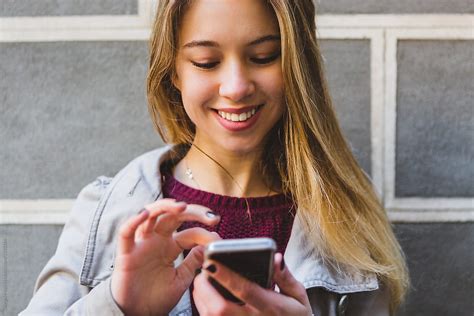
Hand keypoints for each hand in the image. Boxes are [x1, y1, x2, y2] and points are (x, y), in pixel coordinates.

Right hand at [111, 198, 220, 315]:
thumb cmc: (157, 298)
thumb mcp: (182, 279)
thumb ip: (193, 261)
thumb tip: (208, 243)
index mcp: (172, 247)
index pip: (191, 233)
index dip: (205, 234)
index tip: (218, 240)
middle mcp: (157, 240)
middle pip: (173, 216)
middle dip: (193, 211)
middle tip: (211, 215)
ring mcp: (141, 244)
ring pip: (150, 216)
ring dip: (165, 207)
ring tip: (182, 206)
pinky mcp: (126, 253)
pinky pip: (126, 233)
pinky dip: (133, 221)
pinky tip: (145, 213)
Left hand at [193, 253, 311, 315]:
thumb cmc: (295, 315)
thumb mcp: (298, 296)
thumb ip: (285, 277)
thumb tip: (276, 258)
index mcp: (272, 308)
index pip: (245, 291)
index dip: (226, 276)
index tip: (212, 262)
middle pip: (220, 309)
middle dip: (205, 287)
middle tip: (202, 269)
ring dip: (201, 297)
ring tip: (201, 279)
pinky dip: (204, 308)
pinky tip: (205, 296)